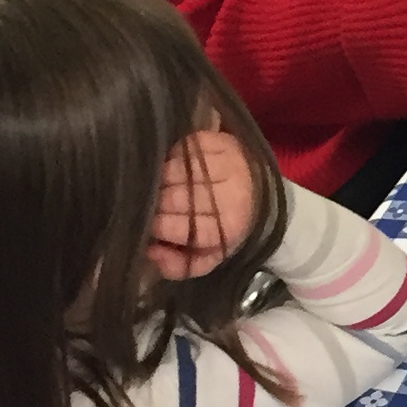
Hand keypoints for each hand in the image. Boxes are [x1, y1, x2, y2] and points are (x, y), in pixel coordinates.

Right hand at [145, 127, 256, 282]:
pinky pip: (184, 147)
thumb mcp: (206, 257)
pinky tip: (175, 166)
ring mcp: (229, 163)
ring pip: (176, 170)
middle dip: (155, 203)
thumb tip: (149, 252)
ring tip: (161, 185)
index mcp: (230, 226)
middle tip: (150, 204)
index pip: (183, 228)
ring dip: (161, 178)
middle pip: (174, 197)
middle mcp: (232, 193)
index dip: (157, 226)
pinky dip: (173, 157)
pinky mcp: (223, 141)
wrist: (260, 194)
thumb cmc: (225, 228)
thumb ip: (177, 265)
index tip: (147, 225)